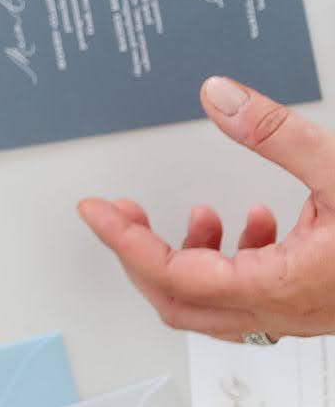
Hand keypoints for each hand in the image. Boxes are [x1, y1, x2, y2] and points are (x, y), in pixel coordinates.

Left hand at [78, 77, 334, 340]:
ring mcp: (305, 312)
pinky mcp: (322, 300)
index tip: (94, 212)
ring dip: (191, 257)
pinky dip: (237, 257)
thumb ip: (279, 132)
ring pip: (217, 304)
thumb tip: (220, 95)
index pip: (174, 274)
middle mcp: (288, 310)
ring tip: (196, 214)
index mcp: (284, 285)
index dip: (124, 243)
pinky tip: (259, 219)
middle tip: (120, 213)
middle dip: (142, 254)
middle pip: (180, 301)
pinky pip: (256, 293)